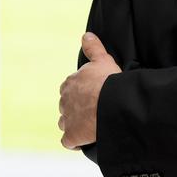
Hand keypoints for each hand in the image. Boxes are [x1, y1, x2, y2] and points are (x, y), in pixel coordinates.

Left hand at [58, 32, 120, 149]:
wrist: (112, 104)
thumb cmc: (109, 81)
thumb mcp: (103, 59)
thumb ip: (93, 47)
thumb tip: (86, 35)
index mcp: (70, 83)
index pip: (70, 87)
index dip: (80, 91)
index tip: (92, 93)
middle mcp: (64, 101)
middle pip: (67, 105)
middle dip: (76, 107)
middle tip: (93, 109)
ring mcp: (66, 120)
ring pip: (65, 122)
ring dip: (74, 124)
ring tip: (89, 125)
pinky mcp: (71, 136)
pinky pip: (68, 141)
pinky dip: (74, 141)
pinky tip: (84, 140)